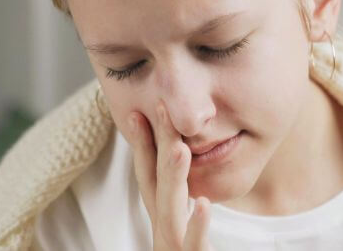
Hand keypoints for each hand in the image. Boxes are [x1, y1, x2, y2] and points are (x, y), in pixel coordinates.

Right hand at [124, 103, 214, 250]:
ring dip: (174, 178)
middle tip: (161, 106)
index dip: (142, 145)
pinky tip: (204, 204)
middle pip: (156, 183)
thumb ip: (175, 207)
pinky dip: (196, 227)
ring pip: (170, 211)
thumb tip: (182, 175)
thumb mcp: (176, 235)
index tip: (138, 110)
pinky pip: (193, 248)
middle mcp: (161, 233)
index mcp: (161, 221)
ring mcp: (173, 250)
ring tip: (181, 148)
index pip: (147, 177)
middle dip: (158, 145)